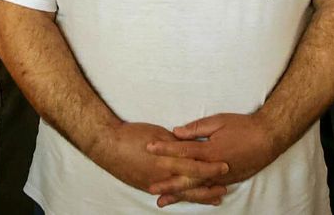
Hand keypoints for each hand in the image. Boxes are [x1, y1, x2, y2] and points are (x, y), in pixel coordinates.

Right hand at [94, 122, 229, 205]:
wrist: (107, 145)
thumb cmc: (132, 135)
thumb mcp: (158, 134)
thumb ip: (176, 144)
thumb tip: (191, 148)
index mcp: (167, 160)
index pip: (194, 165)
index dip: (210, 167)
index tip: (225, 166)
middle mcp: (163, 175)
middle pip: (191, 184)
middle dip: (209, 187)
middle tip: (225, 188)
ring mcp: (155, 184)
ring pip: (182, 193)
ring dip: (200, 197)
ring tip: (215, 198)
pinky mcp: (147, 187)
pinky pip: (169, 194)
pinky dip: (181, 198)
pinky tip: (188, 199)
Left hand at [147, 112, 281, 201]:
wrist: (268, 138)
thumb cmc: (243, 126)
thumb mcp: (219, 121)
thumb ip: (197, 128)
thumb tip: (176, 132)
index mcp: (209, 150)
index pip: (182, 150)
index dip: (164, 149)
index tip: (149, 148)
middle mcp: (213, 168)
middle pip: (185, 177)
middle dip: (167, 183)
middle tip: (150, 188)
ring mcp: (220, 177)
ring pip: (195, 189)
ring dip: (178, 195)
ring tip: (162, 201)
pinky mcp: (227, 181)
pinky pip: (208, 191)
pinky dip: (196, 197)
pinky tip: (188, 200)